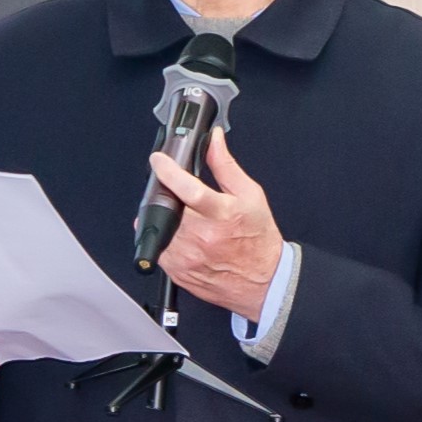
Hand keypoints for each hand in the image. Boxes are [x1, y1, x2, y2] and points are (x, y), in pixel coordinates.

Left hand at [148, 128, 283, 321]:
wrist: (263, 281)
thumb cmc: (258, 239)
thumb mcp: (250, 195)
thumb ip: (225, 165)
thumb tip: (213, 140)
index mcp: (221, 214)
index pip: (187, 189)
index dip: (168, 171)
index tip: (159, 161)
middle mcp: (202, 237)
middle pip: (166, 206)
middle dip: (164, 194)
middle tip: (174, 193)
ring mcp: (188, 257)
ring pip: (158, 227)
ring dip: (163, 217)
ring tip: (183, 217)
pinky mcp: (178, 272)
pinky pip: (158, 248)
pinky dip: (163, 237)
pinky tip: (181, 236)